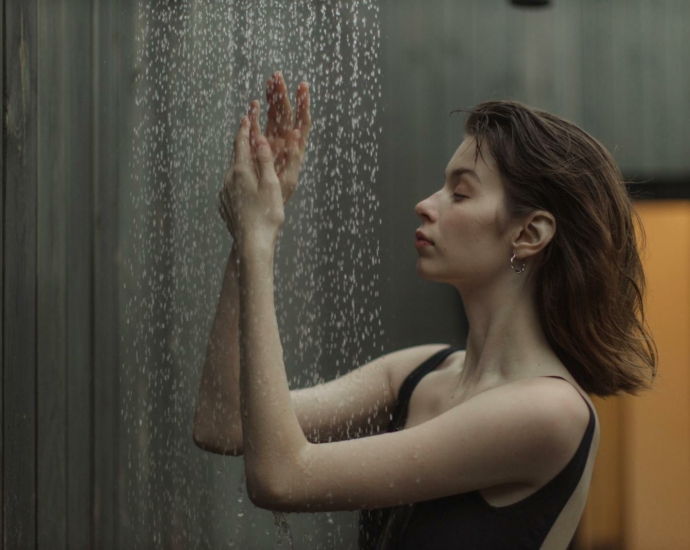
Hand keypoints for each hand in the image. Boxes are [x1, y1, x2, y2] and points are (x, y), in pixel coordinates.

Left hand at [221, 108, 285, 251]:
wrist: (252, 243)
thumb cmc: (267, 215)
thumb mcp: (272, 184)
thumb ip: (265, 160)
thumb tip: (260, 138)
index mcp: (241, 171)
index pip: (241, 143)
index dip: (245, 129)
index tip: (246, 116)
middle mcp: (229, 179)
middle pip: (235, 155)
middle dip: (242, 142)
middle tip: (246, 130)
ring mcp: (225, 193)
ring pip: (233, 171)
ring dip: (241, 162)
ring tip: (248, 158)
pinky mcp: (225, 205)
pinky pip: (231, 187)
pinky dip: (238, 180)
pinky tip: (245, 186)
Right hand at [264, 71, 310, 205]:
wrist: (259, 214)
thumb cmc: (276, 201)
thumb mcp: (288, 180)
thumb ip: (293, 156)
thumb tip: (297, 133)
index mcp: (294, 150)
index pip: (302, 122)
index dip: (303, 104)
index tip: (303, 86)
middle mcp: (284, 145)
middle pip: (285, 115)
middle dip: (282, 94)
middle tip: (277, 75)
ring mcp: (271, 146)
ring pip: (273, 119)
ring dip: (272, 100)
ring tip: (270, 81)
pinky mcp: (258, 151)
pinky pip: (258, 130)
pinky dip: (257, 118)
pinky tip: (254, 106)